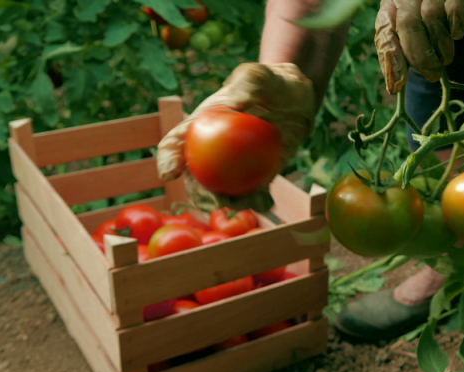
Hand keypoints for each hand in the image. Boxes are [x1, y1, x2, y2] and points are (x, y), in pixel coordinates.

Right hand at [156, 63, 314, 211]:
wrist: (296, 98)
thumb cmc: (270, 82)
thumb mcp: (259, 75)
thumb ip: (247, 83)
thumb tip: (233, 105)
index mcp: (199, 128)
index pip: (174, 144)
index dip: (167, 160)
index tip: (170, 173)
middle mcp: (210, 152)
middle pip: (194, 180)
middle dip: (199, 196)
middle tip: (218, 199)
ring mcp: (232, 167)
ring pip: (221, 193)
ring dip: (231, 204)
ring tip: (250, 200)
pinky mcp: (256, 176)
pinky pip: (251, 193)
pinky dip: (258, 201)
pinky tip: (268, 201)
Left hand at [375, 0, 463, 93]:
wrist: (454, 4)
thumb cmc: (426, 27)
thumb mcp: (408, 39)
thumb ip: (398, 58)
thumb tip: (394, 87)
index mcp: (391, 8)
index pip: (385, 33)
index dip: (392, 60)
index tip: (396, 86)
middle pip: (408, 24)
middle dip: (420, 56)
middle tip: (433, 75)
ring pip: (431, 16)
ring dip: (441, 45)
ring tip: (446, 60)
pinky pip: (454, 8)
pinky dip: (457, 24)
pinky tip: (457, 36)